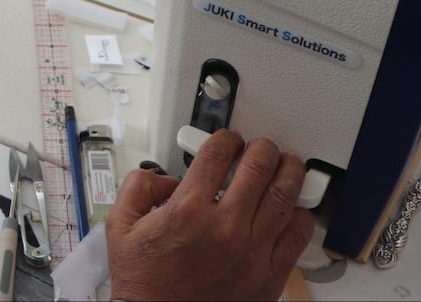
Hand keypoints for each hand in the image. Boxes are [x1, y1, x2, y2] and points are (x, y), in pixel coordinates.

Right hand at [107, 129, 315, 300]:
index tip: (227, 139)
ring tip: (287, 165)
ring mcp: (251, 251)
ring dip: (288, 173)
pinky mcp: (269, 275)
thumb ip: (137, 188)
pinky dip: (300, 215)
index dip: (225, 138)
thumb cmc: (144, 283)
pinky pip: (297, 236)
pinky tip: (294, 207)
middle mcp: (223, 227)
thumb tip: (161, 177)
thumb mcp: (120, 226)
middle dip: (261, 149)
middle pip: (257, 168)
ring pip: (284, 197)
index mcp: (187, 210)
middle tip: (261, 147)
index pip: (216, 155)